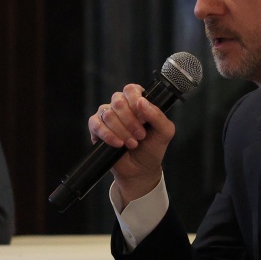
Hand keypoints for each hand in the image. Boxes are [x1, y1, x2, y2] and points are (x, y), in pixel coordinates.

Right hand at [89, 83, 175, 203]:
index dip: (135, 102)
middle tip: (140, 136)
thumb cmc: (152, 148)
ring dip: (122, 131)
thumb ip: (158, 115)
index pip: (131, 89)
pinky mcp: (96, 128)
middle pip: (118, 101)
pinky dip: (108, 135)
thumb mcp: (164, 132)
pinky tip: (118, 144)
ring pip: (108, 114)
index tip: (144, 119)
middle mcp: (120, 105)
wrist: (140, 169)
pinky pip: (96, 124)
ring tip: (132, 143)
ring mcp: (107, 115)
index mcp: (137, 101)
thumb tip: (141, 101)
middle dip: (131, 121)